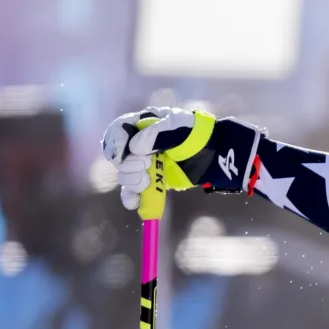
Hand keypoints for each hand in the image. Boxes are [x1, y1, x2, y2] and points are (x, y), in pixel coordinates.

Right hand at [100, 106, 264, 209]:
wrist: (214, 157)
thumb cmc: (197, 137)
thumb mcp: (178, 130)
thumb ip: (156, 135)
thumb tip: (134, 148)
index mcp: (143, 125)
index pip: (119, 131)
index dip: (115, 144)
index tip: (119, 156)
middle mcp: (139, 144)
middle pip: (120, 157)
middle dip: (129, 165)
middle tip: (145, 166)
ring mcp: (145, 163)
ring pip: (125, 175)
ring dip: (132, 181)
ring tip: (148, 180)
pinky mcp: (151, 180)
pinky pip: (134, 191)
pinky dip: (132, 198)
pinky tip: (135, 203)